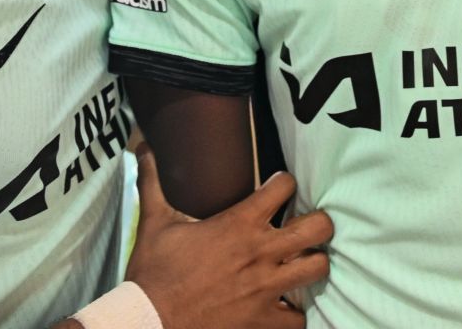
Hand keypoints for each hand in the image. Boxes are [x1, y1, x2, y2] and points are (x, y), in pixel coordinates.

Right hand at [125, 153, 331, 328]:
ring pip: (318, 269)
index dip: (284, 182)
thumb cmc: (153, 272)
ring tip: (303, 262)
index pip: (283, 186)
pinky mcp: (262, 321)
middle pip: (318, 227)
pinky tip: (286, 307)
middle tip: (308, 225)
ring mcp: (266, 288)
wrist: (149, 322)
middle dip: (319, 223)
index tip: (278, 186)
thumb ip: (152, 183)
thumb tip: (141, 149)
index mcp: (238, 223)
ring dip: (313, 264)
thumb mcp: (153, 222)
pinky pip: (298, 319)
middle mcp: (260, 252)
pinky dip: (294, 313)